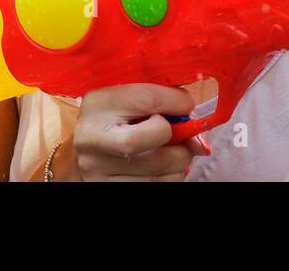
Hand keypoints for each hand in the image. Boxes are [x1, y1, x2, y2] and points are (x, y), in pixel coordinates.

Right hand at [72, 83, 209, 181]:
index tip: (186, 105)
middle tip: (180, 138)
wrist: (88, 150)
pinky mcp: (105, 189)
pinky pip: (155, 187)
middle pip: (157, 135)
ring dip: (178, 162)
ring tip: (169, 153)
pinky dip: (168, 177)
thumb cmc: (119, 121)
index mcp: (99, 103)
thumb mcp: (132, 102)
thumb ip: (166, 107)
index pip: (150, 98)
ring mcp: (96, 169)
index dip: (178, 102)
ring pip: (160, 171)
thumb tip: (200, 143)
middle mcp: (92, 137)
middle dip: (179, 139)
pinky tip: (159, 168)